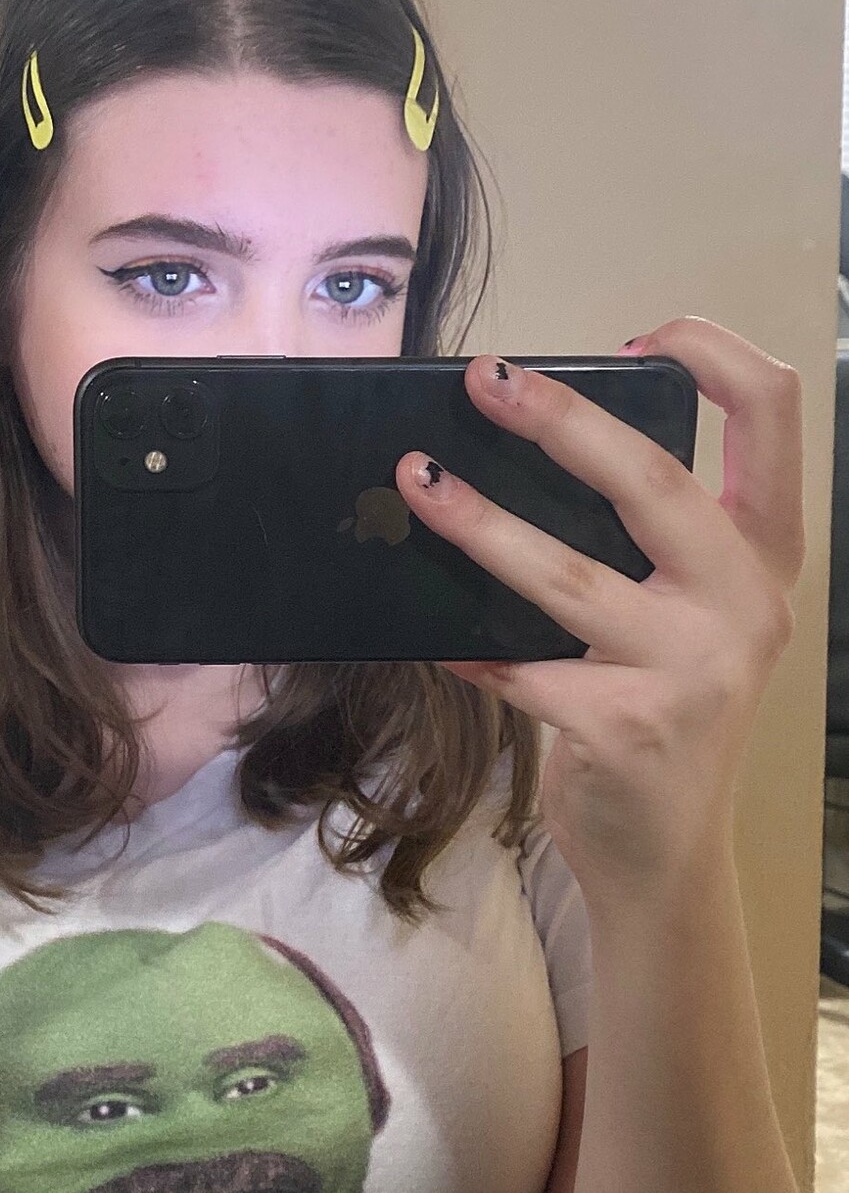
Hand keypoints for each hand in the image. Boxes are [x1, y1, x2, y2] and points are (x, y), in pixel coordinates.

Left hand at [395, 319, 803, 897]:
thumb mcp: (688, 619)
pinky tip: (427, 637)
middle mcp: (744, 606)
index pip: (774, 417)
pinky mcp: (623, 729)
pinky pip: (521, 669)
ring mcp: (689, 671)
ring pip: (569, 576)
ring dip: (481, 524)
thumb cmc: (661, 714)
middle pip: (656, 483)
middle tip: (485, 380)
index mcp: (763, 558)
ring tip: (418, 480)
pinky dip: (466, 650)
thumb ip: (647, 547)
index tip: (638, 337)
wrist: (664, 855)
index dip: (714, 354)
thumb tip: (526, 457)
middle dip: (563, 421)